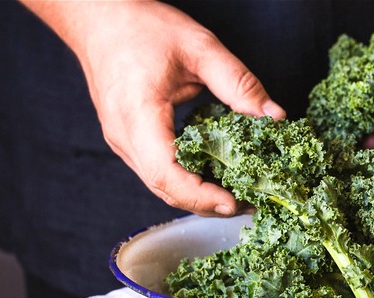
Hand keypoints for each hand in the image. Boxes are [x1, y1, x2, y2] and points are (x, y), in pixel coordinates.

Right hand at [21, 0, 284, 216]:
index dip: (200, 194)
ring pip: (161, 186)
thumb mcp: (200, 47)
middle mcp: (124, 136)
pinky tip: (215, 176)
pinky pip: (158, 172)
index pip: (165, 172)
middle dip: (208, 203)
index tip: (233, 201)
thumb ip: (239, 83)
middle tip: (249, 202)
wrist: (99, 18)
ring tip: (239, 194)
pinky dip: (187, 181)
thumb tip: (274, 117)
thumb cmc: (142, 27)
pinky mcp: (128, 141)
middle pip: (165, 189)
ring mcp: (122, 142)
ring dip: (199, 196)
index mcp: (137, 113)